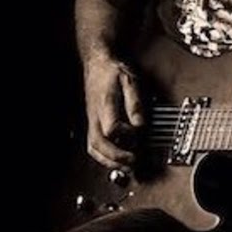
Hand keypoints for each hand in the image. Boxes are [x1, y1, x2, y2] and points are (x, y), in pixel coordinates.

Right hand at [83, 55, 144, 169]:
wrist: (98, 64)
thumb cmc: (113, 72)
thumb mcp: (130, 81)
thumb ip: (135, 104)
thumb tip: (140, 125)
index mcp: (105, 105)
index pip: (111, 128)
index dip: (126, 136)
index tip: (139, 134)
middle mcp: (95, 116)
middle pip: (99, 144)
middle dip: (116, 157)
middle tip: (133, 161)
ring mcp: (92, 122)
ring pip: (94, 148)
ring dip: (109, 162)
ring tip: (126, 167)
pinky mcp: (93, 125)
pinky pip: (94, 146)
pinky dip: (104, 158)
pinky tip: (115, 161)